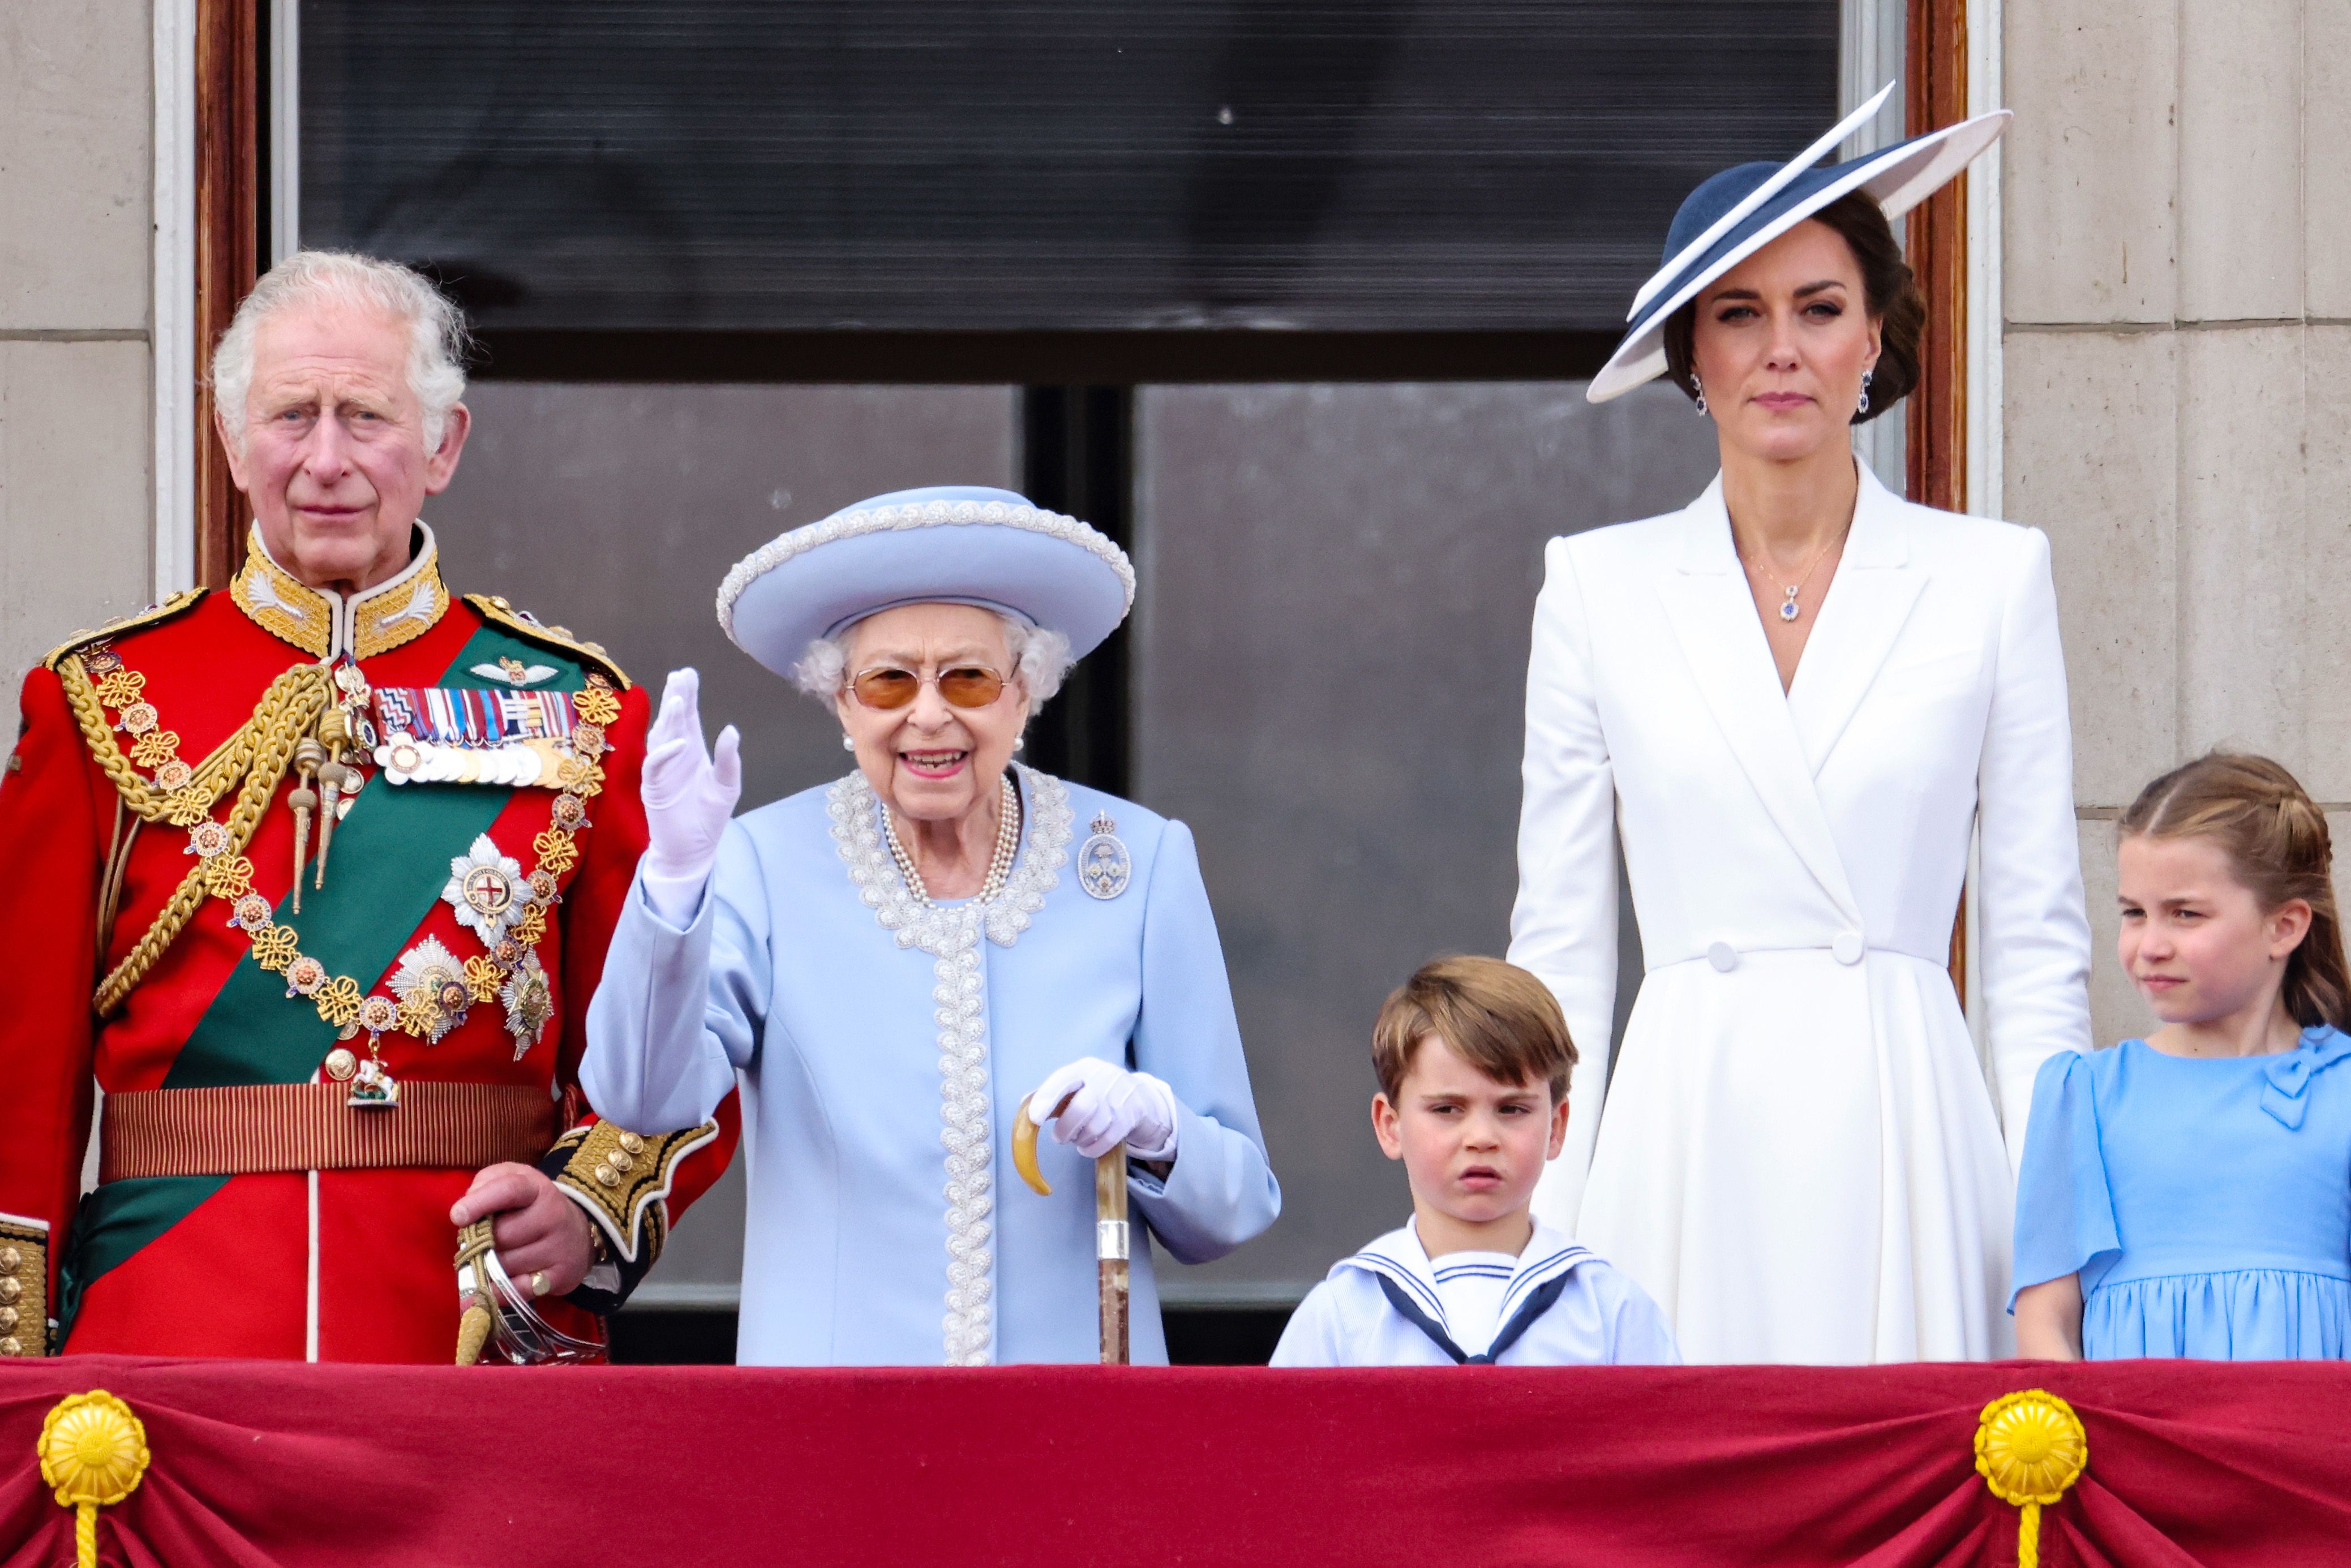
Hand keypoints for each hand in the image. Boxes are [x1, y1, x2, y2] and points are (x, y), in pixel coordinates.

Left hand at [451, 1163, 596, 1298]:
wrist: (576, 1232)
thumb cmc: (532, 1205)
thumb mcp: (512, 1180)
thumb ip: (484, 1185)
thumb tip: (463, 1212)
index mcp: (536, 1188)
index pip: (509, 1190)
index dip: (480, 1202)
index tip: (457, 1216)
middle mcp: (553, 1215)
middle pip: (500, 1236)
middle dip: (482, 1242)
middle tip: (480, 1242)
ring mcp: (559, 1247)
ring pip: (505, 1265)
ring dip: (489, 1265)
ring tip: (493, 1258)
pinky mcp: (561, 1275)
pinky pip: (517, 1290)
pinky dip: (500, 1290)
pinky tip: (497, 1282)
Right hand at [642, 668, 741, 907]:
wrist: (693, 851)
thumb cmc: (709, 818)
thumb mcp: (727, 787)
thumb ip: (729, 760)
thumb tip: (731, 730)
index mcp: (694, 752)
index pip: (689, 718)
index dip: (688, 696)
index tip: (688, 673)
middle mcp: (676, 756)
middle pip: (673, 721)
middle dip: (676, 698)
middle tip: (680, 676)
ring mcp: (662, 771)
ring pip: (661, 738)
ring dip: (669, 720)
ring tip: (678, 699)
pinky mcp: (653, 788)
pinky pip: (655, 765)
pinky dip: (666, 753)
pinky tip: (679, 742)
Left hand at [1026, 1057, 1178, 1161]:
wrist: (1141, 1096)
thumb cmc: (1098, 1091)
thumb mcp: (1077, 1085)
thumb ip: (1051, 1094)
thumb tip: (1025, 1106)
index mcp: (1084, 1068)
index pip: (1063, 1080)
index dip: (1046, 1099)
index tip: (1035, 1119)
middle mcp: (1103, 1079)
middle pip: (1081, 1109)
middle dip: (1065, 1129)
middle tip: (1059, 1138)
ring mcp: (1120, 1099)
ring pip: (1094, 1127)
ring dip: (1079, 1140)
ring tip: (1076, 1139)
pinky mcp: (1130, 1117)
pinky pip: (1107, 1140)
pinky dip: (1092, 1149)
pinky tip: (1087, 1146)